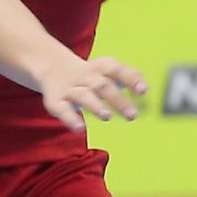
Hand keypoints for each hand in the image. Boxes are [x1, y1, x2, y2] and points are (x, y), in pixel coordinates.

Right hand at [31, 53, 145, 130]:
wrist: (52, 68)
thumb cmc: (90, 75)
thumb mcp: (108, 71)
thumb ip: (128, 76)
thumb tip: (144, 86)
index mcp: (100, 68)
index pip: (117, 70)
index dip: (130, 79)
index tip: (143, 91)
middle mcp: (86, 77)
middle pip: (103, 86)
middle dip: (118, 100)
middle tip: (132, 116)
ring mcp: (71, 89)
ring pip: (84, 95)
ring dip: (95, 105)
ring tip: (107, 116)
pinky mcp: (56, 101)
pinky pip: (62, 109)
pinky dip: (70, 118)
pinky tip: (80, 129)